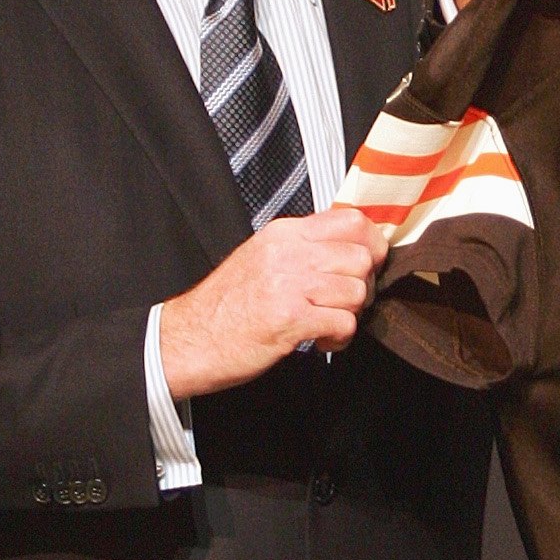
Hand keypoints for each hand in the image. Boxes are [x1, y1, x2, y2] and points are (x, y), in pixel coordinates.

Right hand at [158, 209, 383, 397]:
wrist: (188, 339)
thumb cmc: (223, 306)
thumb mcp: (261, 257)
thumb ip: (302, 247)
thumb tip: (346, 247)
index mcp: (284, 233)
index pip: (351, 220)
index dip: (371, 243)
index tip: (369, 261)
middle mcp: (288, 253)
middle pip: (361, 257)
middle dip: (363, 285)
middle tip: (345, 302)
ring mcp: (289, 284)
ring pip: (357, 291)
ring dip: (350, 314)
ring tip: (328, 323)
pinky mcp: (290, 319)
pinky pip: (343, 322)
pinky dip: (339, 337)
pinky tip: (321, 339)